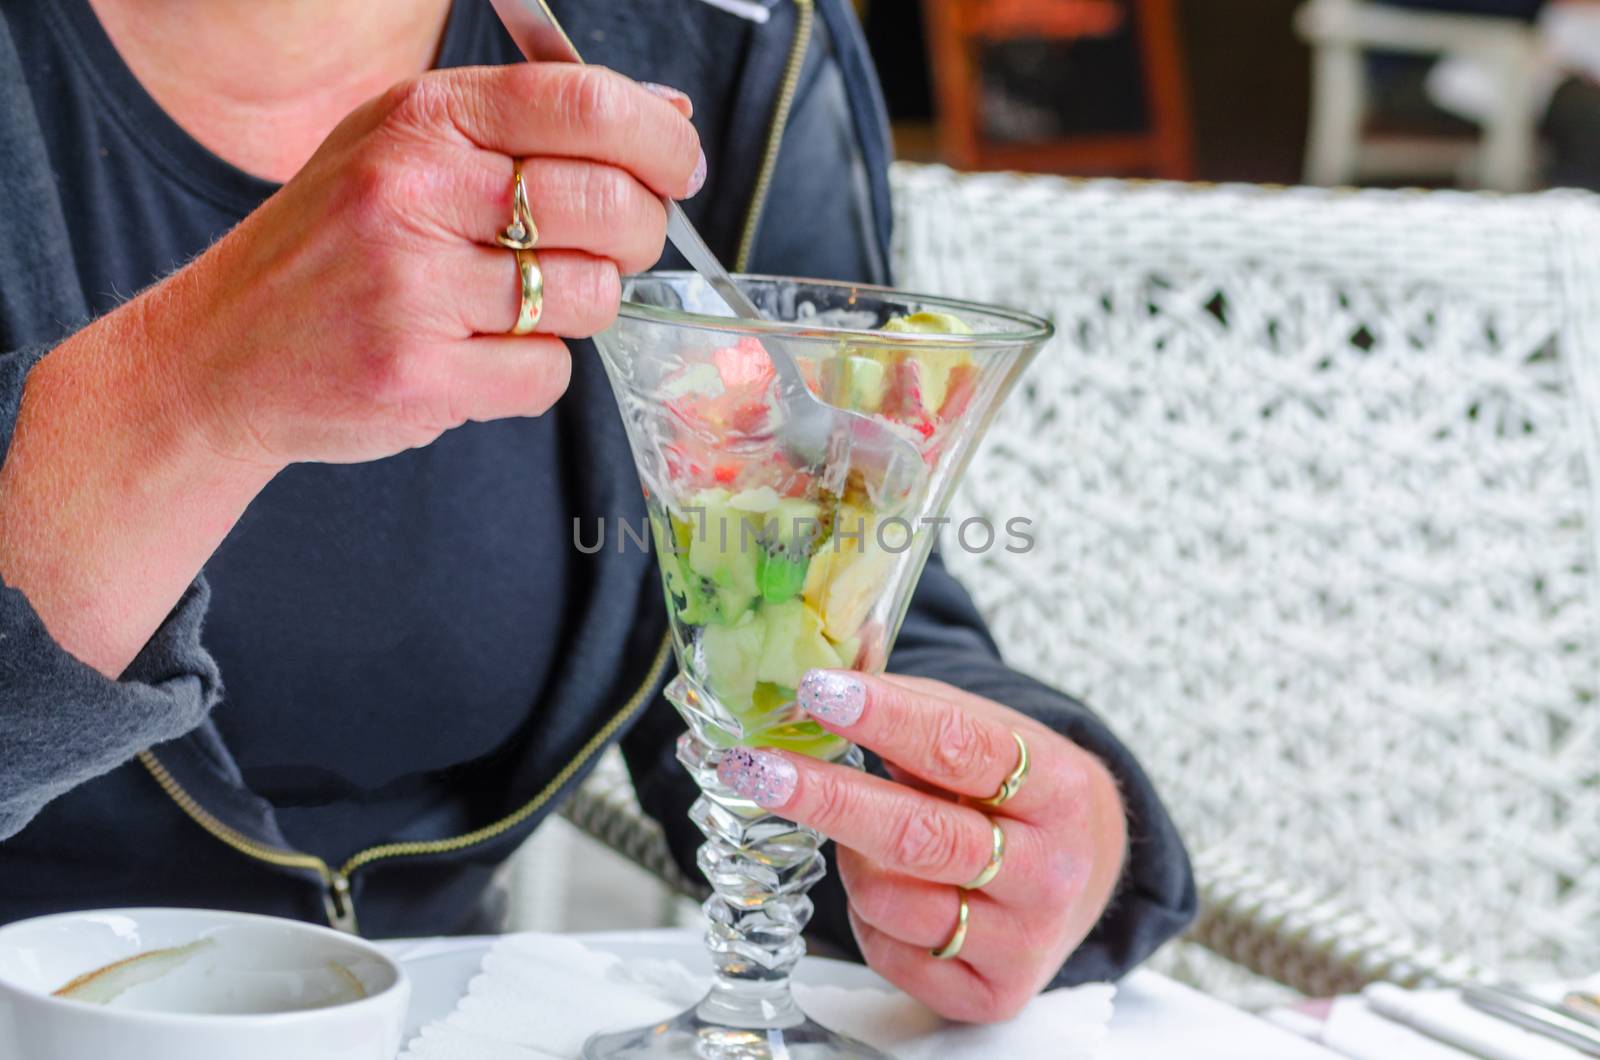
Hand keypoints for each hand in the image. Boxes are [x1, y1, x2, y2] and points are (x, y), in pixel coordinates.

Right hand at [167, 63, 701, 468]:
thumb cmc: (330, 250)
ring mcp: (411, 288)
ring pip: (590, 297)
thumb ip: (534, 127)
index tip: (682, 168)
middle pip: (609, 205)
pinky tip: (475, 358)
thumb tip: (669, 116)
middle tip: (608, 247)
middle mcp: (412, 190)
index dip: (661, 140)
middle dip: (637, 234)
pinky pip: (548, 376)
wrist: (220, 355)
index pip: (583, 104)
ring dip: (577, 309)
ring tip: (513, 305)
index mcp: (419, 119)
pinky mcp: (418, 377)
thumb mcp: (408, 151)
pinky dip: (531, 375)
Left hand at [716, 671, 1127, 1022]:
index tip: (817, 691)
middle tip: (759, 766)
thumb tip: (822, 685)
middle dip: (827, 798)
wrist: (1084, 875)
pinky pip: (889, 951)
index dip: (884, 718)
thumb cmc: (1016, 793)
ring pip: (889, 898)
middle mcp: (1050, 871)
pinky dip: (868, 913)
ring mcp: (1023, 941)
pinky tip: (891, 886)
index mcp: (1058, 789)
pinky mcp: (991, 995)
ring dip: (851, 857)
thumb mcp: (992, 735)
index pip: (961, 748)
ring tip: (863, 834)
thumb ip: (918, 709)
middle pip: (919, 835)